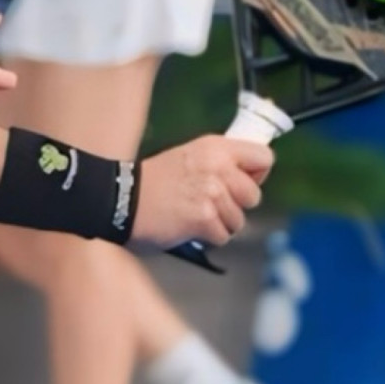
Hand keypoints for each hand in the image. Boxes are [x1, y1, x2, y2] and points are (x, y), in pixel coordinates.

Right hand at [132, 136, 273, 248]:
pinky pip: (223, 236)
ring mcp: (212, 193)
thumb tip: (249, 176)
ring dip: (219, 223)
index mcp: (215, 147)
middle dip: (236, 205)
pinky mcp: (204, 218)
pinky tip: (186, 225)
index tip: (239, 181)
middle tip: (209, 203)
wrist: (120, 198)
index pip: (264, 157)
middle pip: (254, 195)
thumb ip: (220, 162)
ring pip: (239, 220)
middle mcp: (217, 166)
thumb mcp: (189, 157)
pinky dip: (206, 237)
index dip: (255, 174)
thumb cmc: (154, 181)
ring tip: (193, 213)